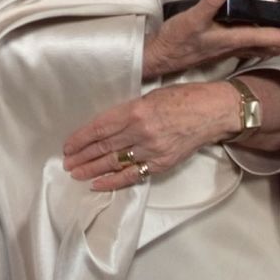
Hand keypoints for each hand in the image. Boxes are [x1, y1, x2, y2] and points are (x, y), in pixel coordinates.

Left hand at [63, 81, 237, 189]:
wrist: (212, 112)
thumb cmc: (182, 97)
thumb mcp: (149, 95)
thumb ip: (127, 111)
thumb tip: (106, 124)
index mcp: (136, 111)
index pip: (100, 128)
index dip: (81, 138)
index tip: (68, 145)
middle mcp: (141, 132)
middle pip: (104, 147)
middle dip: (82, 156)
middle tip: (66, 162)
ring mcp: (152, 150)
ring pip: (115, 163)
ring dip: (92, 170)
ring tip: (76, 174)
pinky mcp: (162, 164)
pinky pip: (133, 175)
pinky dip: (114, 181)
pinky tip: (98, 184)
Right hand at [143, 0, 279, 78]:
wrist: (159, 59)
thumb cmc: (176, 41)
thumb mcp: (192, 17)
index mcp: (236, 40)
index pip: (276, 37)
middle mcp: (237, 48)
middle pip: (274, 46)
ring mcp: (229, 50)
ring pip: (264, 48)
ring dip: (279, 39)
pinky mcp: (220, 49)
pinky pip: (250, 46)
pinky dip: (262, 39)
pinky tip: (255, 32)